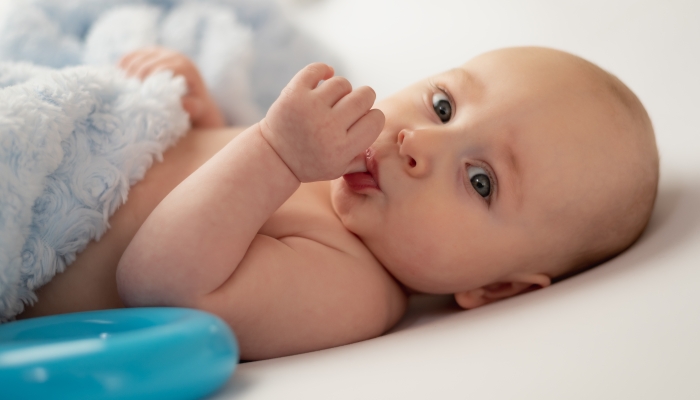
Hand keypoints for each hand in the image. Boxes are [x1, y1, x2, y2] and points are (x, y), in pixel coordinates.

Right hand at [118, 47, 225, 127]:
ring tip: (120, 91)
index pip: (160, 70)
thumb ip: (192, 107)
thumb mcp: (198, 109)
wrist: (195, 95)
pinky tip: (118, 80)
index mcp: (185, 66)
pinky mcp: (148, 52)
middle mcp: (172, 55)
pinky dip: (122, 67)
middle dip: (134, 80)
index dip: (146, 82)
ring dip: (125, 74)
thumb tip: (181, 103)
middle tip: (125, 97)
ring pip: (135, 59)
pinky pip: (130, 56)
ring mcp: (159, 51)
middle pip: (145, 65)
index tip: (138, 97)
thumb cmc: (196, 106)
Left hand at [260, 63, 384, 181]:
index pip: (376, 119)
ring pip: (342, 83)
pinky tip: (324, 78)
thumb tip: (382, 147)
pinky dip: (323, 70)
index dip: (372, 117)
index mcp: (342, 148)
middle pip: (364, 96)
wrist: (274, 156)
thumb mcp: (338, 169)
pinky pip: (317, 69)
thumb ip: (362, 158)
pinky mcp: (293, 94)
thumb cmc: (312, 162)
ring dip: (340, 90)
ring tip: (331, 101)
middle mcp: (327, 128)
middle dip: (362, 100)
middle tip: (349, 108)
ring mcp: (309, 108)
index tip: (362, 120)